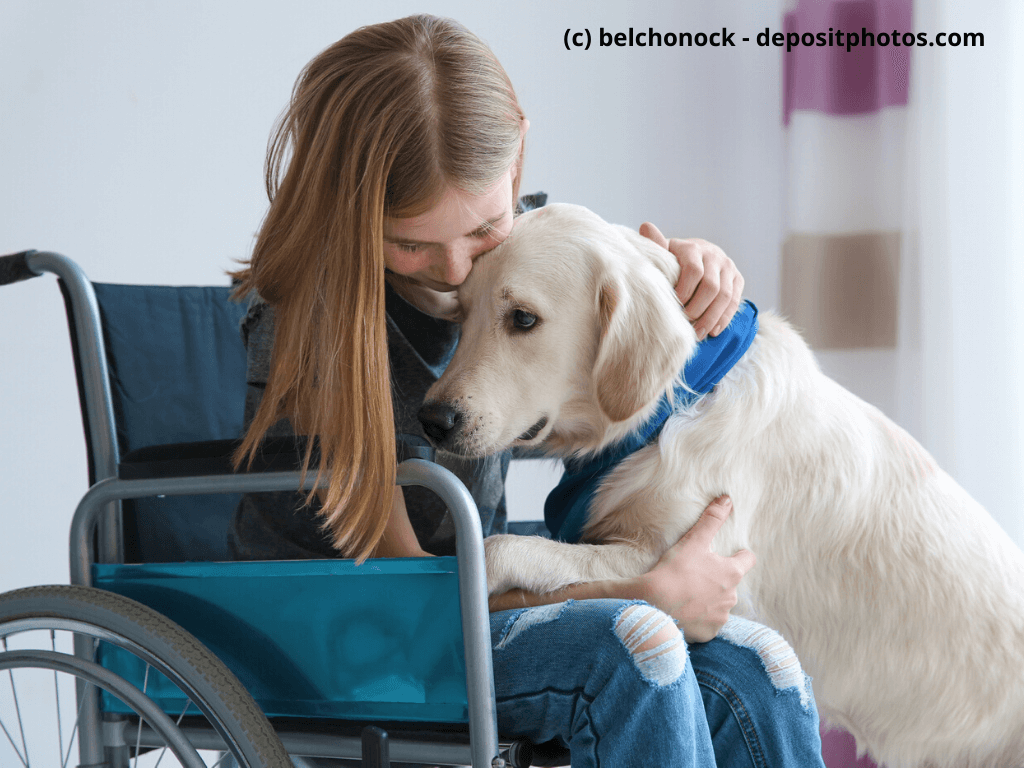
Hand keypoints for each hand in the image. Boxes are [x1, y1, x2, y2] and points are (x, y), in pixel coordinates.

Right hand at [637, 495, 754, 642]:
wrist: (654, 606)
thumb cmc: (674, 571)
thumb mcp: (693, 541)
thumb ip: (712, 519)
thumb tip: (727, 498)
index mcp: (731, 572)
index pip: (748, 560)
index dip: (740, 555)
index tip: (732, 554)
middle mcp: (732, 596)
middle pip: (731, 584)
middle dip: (718, 580)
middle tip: (696, 575)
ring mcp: (721, 617)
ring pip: (720, 605)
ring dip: (709, 600)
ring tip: (687, 594)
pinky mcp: (709, 633)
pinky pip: (708, 624)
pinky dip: (699, 618)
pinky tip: (684, 612)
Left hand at [639, 223, 743, 339]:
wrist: (697, 256)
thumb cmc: (673, 260)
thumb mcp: (663, 252)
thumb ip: (656, 244)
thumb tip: (645, 226)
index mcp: (693, 248)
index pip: (693, 271)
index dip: (684, 292)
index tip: (673, 306)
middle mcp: (713, 255)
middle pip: (711, 287)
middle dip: (698, 309)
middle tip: (685, 324)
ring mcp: (728, 266)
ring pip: (725, 296)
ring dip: (711, 318)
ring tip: (698, 334)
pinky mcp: (737, 278)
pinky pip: (735, 301)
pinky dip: (724, 318)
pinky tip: (713, 330)